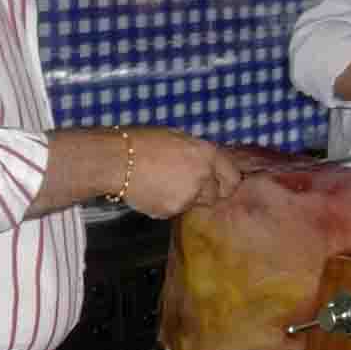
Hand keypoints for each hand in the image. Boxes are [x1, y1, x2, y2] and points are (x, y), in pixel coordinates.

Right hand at [124, 128, 241, 217]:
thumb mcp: (178, 138)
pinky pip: (176, 210)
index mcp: (207, 154)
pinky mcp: (172, 210)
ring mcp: (189, 196)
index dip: (227, 182)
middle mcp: (203, 176)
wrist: (116, 160)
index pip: (234, 177)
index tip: (220, 183)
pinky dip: (168, 204)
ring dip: (187, 198)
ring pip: (195, 204)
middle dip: (206, 192)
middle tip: (187, 184)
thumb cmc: (143, 142)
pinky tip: (153, 191)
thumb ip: (198, 154)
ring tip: (165, 184)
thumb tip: (209, 164)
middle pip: (216, 195)